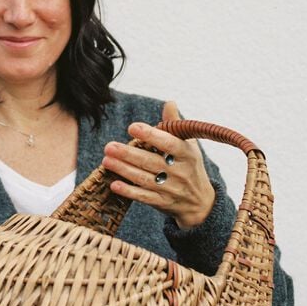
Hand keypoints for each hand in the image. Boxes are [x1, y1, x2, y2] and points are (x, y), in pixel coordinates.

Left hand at [101, 100, 214, 228]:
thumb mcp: (189, 145)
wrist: (200, 202)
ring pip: (144, 179)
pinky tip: (114, 185)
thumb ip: (175, 124)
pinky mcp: (162, 203)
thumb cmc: (190, 166)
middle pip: (151, 162)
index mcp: (187, 154)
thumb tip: (169, 102)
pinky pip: (144, 197)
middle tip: (109, 147)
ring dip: (124, 170)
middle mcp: (180, 172)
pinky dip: (129, 191)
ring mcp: (171, 189)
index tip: (132, 127)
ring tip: (106, 161)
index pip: (169, 144)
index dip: (151, 135)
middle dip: (128, 154)